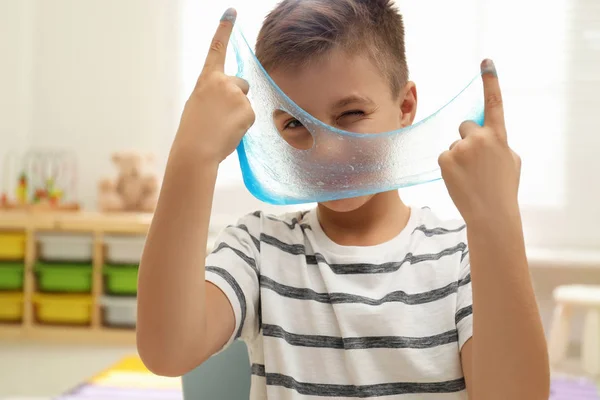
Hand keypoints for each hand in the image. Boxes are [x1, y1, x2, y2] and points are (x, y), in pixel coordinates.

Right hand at [175, 8, 254, 163]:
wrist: (196, 150)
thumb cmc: (194, 131)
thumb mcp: (199, 104)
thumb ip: (215, 94)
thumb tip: (232, 99)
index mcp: (207, 79)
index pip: (217, 49)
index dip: (225, 29)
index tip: (232, 11)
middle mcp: (223, 81)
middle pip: (242, 84)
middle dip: (237, 98)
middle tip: (221, 116)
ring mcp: (237, 95)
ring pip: (246, 103)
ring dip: (239, 114)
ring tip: (221, 127)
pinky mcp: (248, 110)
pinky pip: (250, 117)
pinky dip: (243, 126)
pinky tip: (229, 132)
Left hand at [439, 59, 521, 224]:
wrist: (490, 213)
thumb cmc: (502, 188)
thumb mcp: (510, 161)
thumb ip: (498, 143)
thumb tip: (486, 137)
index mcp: (498, 136)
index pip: (494, 104)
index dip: (490, 81)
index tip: (486, 62)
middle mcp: (479, 137)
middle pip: (465, 126)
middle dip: (468, 139)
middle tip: (476, 162)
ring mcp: (460, 148)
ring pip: (455, 144)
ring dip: (459, 157)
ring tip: (470, 176)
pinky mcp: (445, 159)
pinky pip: (444, 156)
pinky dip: (450, 167)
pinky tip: (460, 180)